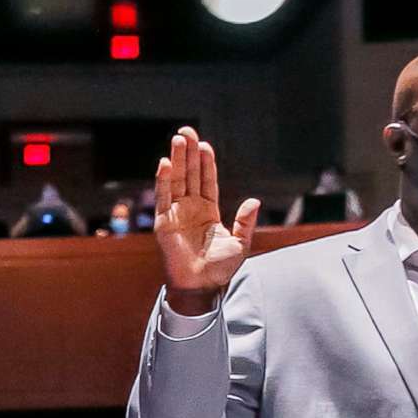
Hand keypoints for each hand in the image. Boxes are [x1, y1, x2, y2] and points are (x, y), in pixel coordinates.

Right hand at [150, 126, 259, 316]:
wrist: (201, 286)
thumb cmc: (220, 269)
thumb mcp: (241, 244)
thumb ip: (246, 222)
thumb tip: (254, 200)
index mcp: (208, 211)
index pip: (206, 180)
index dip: (206, 163)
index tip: (205, 145)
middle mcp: (190, 208)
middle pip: (190, 174)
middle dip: (189, 152)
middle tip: (187, 131)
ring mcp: (176, 214)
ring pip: (177, 180)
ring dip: (177, 159)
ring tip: (178, 138)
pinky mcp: (164, 223)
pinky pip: (163, 197)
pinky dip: (163, 180)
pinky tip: (166, 163)